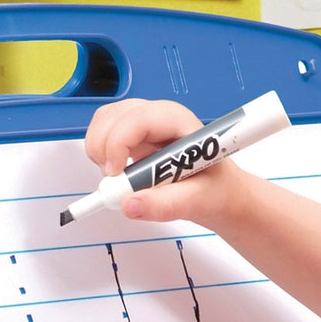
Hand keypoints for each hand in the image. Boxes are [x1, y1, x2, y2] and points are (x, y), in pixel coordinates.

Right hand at [83, 98, 245, 226]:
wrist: (221, 194)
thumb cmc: (217, 191)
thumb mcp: (197, 202)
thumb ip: (165, 205)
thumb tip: (129, 205)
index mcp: (179, 123)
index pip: (139, 118)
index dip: (119, 143)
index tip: (115, 174)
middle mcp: (159, 117)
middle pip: (114, 115)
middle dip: (104, 148)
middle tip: (114, 182)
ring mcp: (143, 126)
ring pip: (104, 122)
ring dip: (99, 151)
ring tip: (117, 180)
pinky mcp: (134, 138)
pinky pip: (104, 135)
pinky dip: (100, 156)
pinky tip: (117, 175)